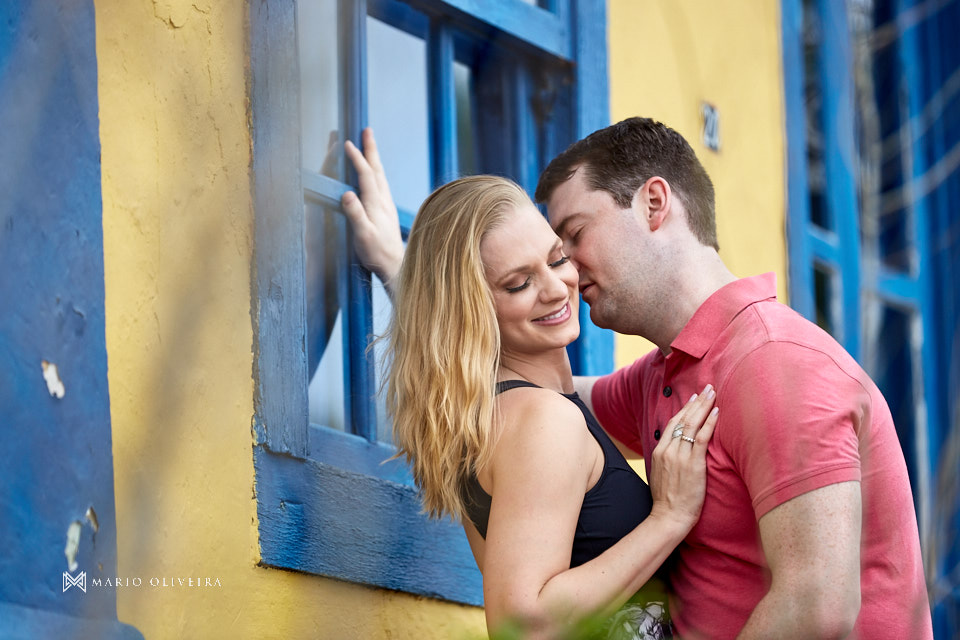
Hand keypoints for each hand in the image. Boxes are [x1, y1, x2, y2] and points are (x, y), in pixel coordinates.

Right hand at [341, 127, 404, 291]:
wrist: (395, 265)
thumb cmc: (376, 253)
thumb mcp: (362, 235)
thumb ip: (355, 214)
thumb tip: (346, 193)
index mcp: (375, 203)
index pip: (365, 175)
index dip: (357, 158)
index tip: (347, 143)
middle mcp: (383, 200)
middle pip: (376, 169)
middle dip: (370, 148)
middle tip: (366, 129)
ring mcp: (387, 204)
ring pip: (380, 174)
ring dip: (374, 157)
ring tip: (369, 144)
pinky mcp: (387, 210)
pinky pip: (381, 183)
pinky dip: (376, 171)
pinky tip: (375, 172)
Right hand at [648, 384, 718, 530]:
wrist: (668, 517)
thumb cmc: (668, 501)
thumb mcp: (662, 475)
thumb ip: (668, 460)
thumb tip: (677, 452)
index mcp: (659, 451)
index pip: (672, 424)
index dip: (684, 409)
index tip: (693, 398)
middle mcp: (668, 450)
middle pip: (682, 419)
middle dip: (696, 402)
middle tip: (707, 387)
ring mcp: (680, 456)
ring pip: (692, 425)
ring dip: (704, 407)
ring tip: (713, 393)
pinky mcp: (693, 464)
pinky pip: (702, 438)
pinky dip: (709, 423)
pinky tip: (717, 412)